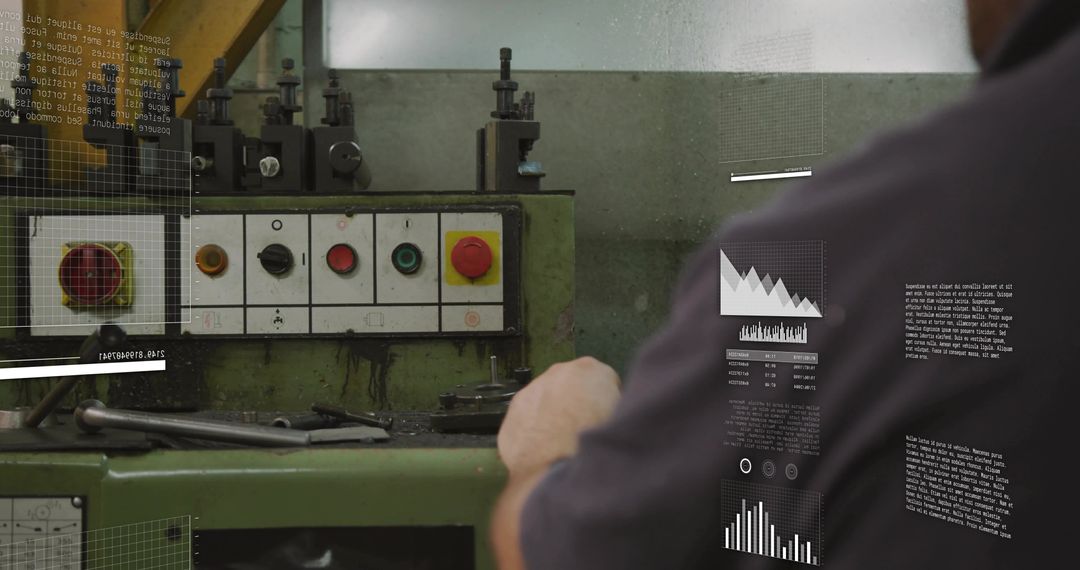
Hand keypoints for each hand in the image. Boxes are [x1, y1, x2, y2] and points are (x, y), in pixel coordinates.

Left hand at [497, 356, 621, 477]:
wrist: (553, 468)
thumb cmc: (590, 445)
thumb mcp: (619, 421)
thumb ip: (613, 407)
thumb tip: (609, 412)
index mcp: (592, 370)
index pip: (605, 381)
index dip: (607, 402)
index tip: (605, 418)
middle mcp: (561, 372)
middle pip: (573, 384)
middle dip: (578, 403)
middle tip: (583, 429)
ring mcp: (534, 387)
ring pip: (549, 396)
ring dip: (555, 413)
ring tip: (562, 441)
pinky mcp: (516, 406)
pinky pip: (530, 412)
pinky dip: (536, 425)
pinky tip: (544, 446)